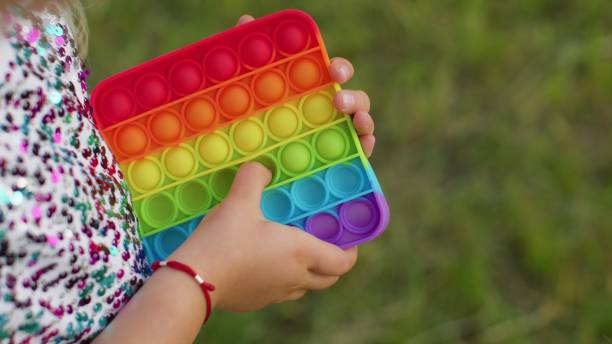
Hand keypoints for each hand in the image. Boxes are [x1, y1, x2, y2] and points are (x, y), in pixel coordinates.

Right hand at [171, 163, 357, 311]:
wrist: (193, 281)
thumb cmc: (223, 240)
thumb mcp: (239, 201)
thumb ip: (254, 178)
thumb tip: (262, 168)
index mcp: (301, 253)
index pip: (343, 262)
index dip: (350, 252)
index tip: (346, 239)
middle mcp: (295, 278)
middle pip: (328, 278)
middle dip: (332, 262)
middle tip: (323, 242)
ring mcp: (276, 294)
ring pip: (304, 287)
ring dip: (307, 272)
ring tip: (294, 252)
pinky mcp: (256, 302)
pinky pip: (280, 292)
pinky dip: (282, 280)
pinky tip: (262, 263)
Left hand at [237, 15, 375, 156]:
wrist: (244, 169)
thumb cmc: (251, 127)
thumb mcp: (246, 94)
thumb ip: (251, 62)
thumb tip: (247, 22)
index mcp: (313, 93)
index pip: (334, 75)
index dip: (339, 69)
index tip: (333, 71)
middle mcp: (328, 114)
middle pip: (354, 99)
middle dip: (353, 97)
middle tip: (338, 100)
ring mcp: (336, 137)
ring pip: (361, 125)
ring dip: (365, 120)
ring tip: (358, 122)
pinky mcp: (337, 161)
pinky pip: (359, 154)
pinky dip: (366, 147)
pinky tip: (364, 145)